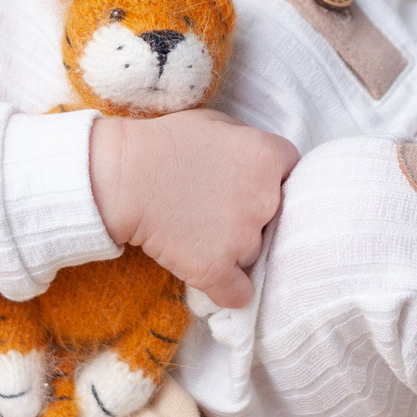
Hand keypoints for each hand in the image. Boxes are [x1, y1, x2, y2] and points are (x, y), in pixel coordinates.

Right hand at [89, 109, 298, 308]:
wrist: (123, 177)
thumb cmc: (165, 143)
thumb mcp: (216, 123)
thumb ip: (248, 141)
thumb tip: (261, 161)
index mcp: (267, 157)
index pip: (293, 174)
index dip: (273, 180)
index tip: (251, 184)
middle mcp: (265, 199)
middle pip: (278, 217)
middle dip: (256, 215)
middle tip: (222, 209)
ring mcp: (243, 238)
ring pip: (255, 253)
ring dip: (236, 248)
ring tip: (202, 232)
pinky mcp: (217, 269)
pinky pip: (240, 293)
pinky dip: (229, 289)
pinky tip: (215, 277)